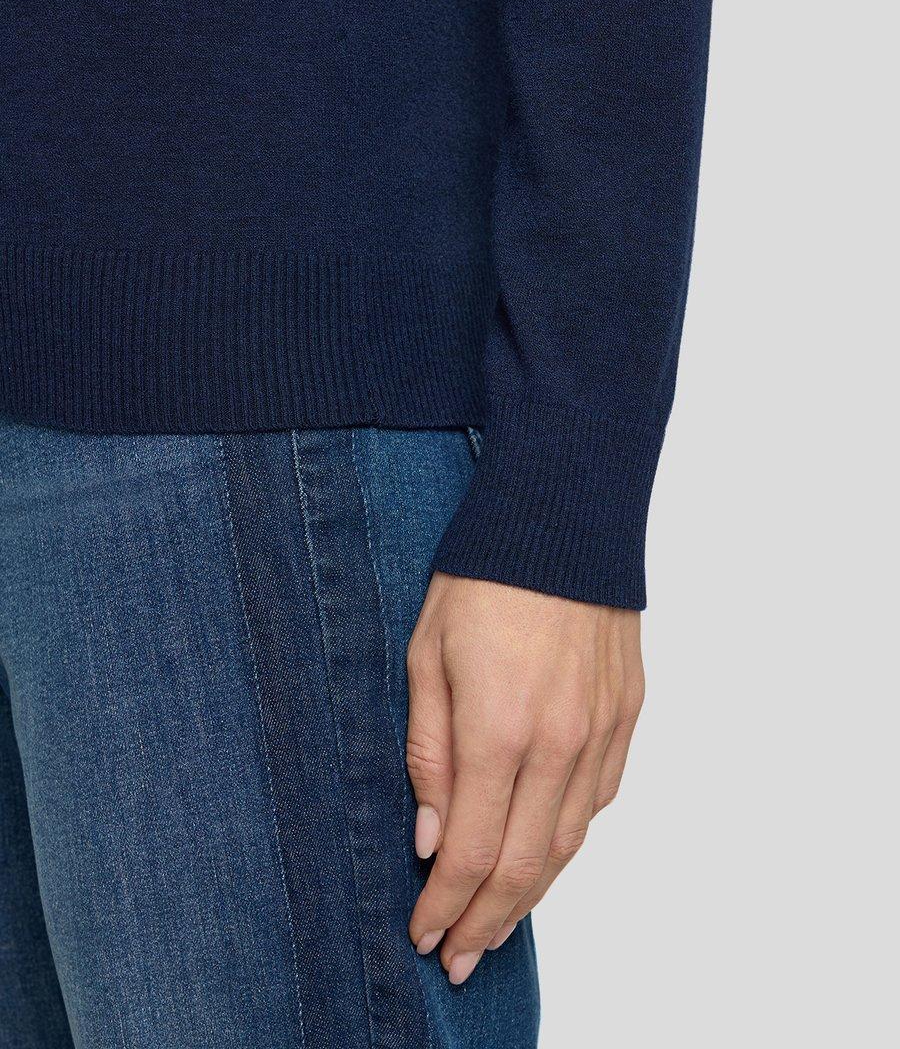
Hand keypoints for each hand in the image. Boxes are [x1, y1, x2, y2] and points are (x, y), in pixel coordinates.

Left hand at [406, 573, 643, 984]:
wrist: (562, 517)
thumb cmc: (482, 576)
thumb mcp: (425, 655)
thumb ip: (428, 750)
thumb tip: (428, 835)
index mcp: (499, 729)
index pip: (468, 851)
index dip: (444, 905)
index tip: (424, 936)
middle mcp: (559, 743)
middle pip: (523, 865)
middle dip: (486, 921)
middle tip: (460, 957)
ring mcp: (602, 731)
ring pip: (569, 842)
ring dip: (531, 892)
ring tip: (499, 923)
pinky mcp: (628, 713)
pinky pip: (602, 797)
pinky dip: (570, 838)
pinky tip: (546, 851)